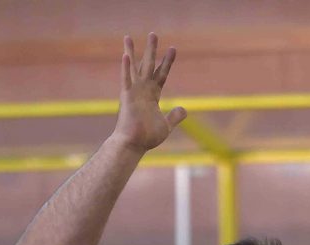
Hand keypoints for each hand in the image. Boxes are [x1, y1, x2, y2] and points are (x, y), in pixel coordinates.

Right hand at [111, 33, 186, 151]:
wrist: (133, 145)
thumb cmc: (146, 137)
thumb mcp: (166, 125)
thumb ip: (174, 116)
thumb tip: (184, 110)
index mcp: (152, 96)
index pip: (161, 74)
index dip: (167, 62)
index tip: (173, 49)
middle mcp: (142, 91)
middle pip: (148, 66)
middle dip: (152, 50)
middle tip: (154, 34)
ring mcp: (133, 93)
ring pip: (134, 68)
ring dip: (132, 51)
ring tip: (129, 36)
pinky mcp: (126, 98)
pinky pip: (126, 80)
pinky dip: (126, 68)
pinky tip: (126, 55)